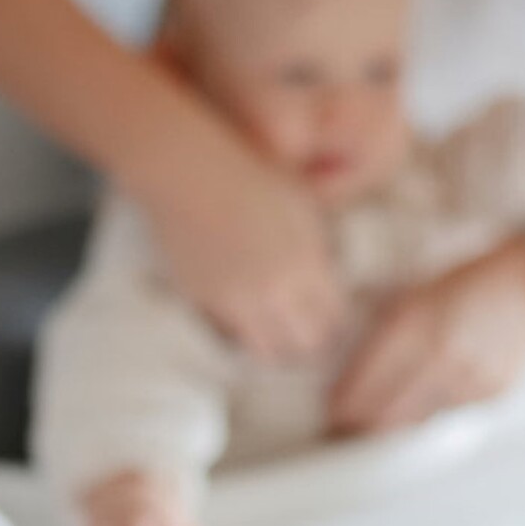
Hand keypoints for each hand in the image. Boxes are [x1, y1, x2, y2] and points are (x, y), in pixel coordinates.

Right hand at [141, 124, 343, 363]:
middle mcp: (272, 293)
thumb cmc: (249, 174)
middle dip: (313, 341)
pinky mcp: (203, 302)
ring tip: (282, 336)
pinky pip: (232, 333)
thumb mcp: (299, 203)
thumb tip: (325, 279)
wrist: (187, 175)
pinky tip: (249, 316)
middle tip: (312, 335)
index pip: (334, 317)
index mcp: (304, 265)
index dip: (337, 320)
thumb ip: (316, 247)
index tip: (334, 318)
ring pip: (266, 350)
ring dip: (278, 346)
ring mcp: (235, 302)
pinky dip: (245, 331)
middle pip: (305, 344)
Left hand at [326, 240, 524, 435]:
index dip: (340, 410)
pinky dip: (429, 412)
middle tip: (345, 430)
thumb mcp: (409, 300)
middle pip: (384, 417)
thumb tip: (342, 389)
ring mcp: (468, 379)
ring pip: (413, 423)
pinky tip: (428, 396)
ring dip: (393, 424)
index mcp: (412, 324)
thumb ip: (376, 343)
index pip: (362, 389)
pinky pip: (446, 415)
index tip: (331, 415)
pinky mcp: (489, 395)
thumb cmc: (464, 287)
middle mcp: (440, 355)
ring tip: (381, 416)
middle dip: (360, 426)